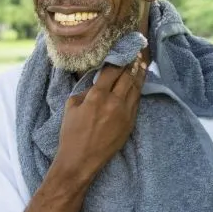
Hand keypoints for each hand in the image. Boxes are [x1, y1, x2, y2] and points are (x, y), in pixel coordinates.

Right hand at [51, 51, 146, 185]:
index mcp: (97, 96)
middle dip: (131, 63)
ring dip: (138, 75)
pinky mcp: (130, 124)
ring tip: (141, 64)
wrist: (80, 161)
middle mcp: (114, 102)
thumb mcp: (71, 107)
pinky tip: (139, 84)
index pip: (112, 70)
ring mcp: (124, 114)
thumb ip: (85, 91)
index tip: (122, 50)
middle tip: (135, 53)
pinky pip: (137, 102)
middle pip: (126, 77)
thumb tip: (96, 84)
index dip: (118, 59)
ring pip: (135, 89)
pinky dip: (138, 91)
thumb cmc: (71, 134)